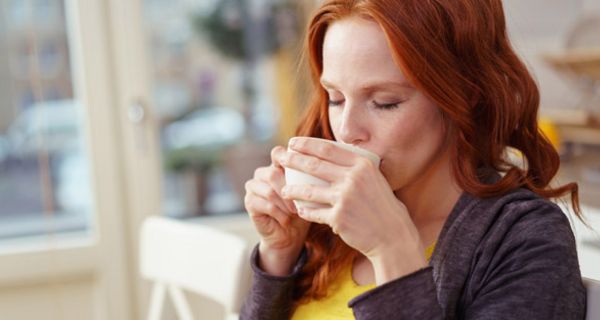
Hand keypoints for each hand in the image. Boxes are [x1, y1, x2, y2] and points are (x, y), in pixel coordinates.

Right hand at [244, 146, 310, 275]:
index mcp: (277, 166)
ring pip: (269, 190)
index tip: (301, 166)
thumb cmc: (302, 211)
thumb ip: (312, 180)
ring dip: (285, 203)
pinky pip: (265, 204)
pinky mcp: (249, 202)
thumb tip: (329, 168)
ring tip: (295, 212)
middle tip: (301, 202)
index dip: (286, 157)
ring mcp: (254, 187)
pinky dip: (279, 213)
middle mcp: (262, 174)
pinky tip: (286, 220)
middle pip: (272, 173)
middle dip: (289, 188)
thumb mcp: (310, 193)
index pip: (278, 153)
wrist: (288, 236)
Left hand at [279, 137, 426, 282]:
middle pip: (314, 165)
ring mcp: (345, 198)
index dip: (306, 144)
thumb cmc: (381, 206)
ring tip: (283, 189)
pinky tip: (298, 210)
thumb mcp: (374, 179)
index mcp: (362, 165)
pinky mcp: (338, 218)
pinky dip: (304, 211)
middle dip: (293, 160)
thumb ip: (355, 167)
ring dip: (292, 189)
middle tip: (280, 158)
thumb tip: (330, 154)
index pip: (327, 149)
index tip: (293, 143)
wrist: (392, 236)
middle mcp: (353, 178)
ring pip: (309, 191)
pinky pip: (314, 212)